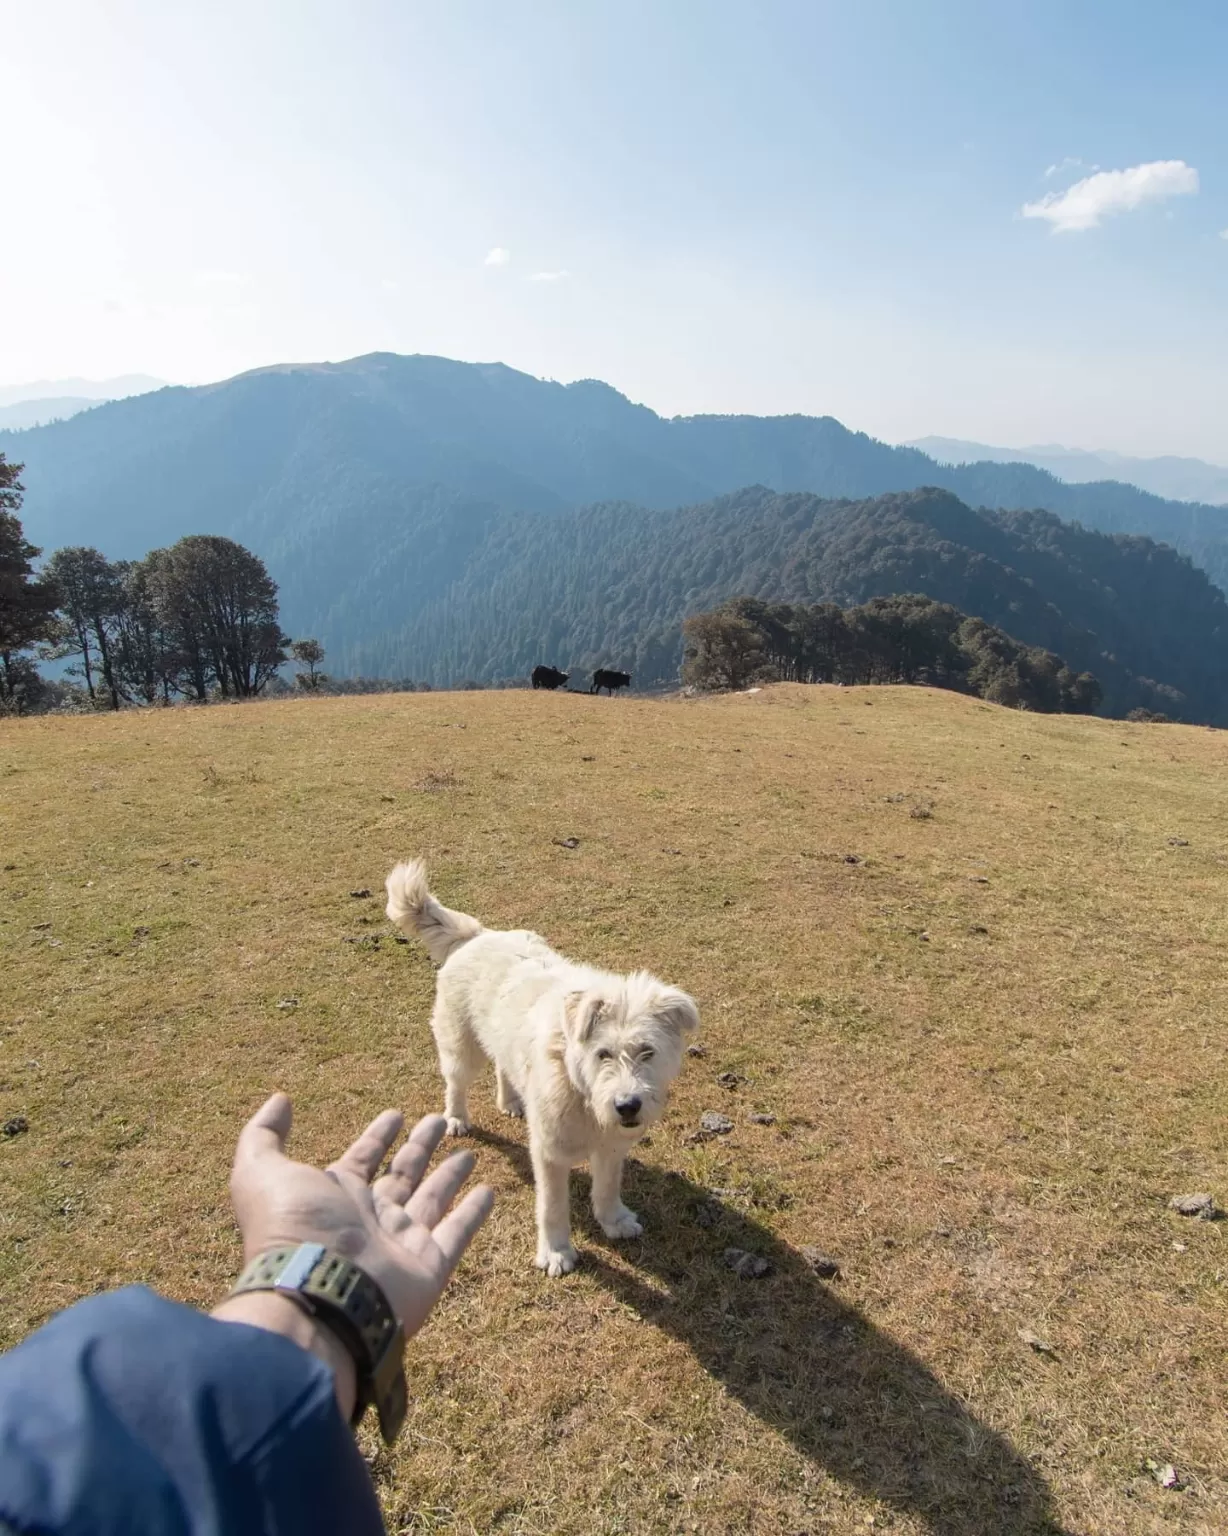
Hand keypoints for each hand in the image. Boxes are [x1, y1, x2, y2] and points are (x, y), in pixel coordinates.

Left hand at [214, 1094, 493, 1411]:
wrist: (318, 1297)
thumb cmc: (292, 1232)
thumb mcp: (262, 1173)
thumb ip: (263, 1136)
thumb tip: (280, 1100)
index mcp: (336, 1196)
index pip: (362, 1158)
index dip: (377, 1136)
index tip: (395, 1113)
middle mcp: (370, 1217)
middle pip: (402, 1174)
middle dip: (420, 1146)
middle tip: (440, 1119)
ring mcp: (401, 1242)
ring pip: (432, 1198)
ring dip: (450, 1174)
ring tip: (469, 1150)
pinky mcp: (429, 1265)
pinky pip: (456, 1233)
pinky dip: (473, 1213)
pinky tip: (489, 1191)